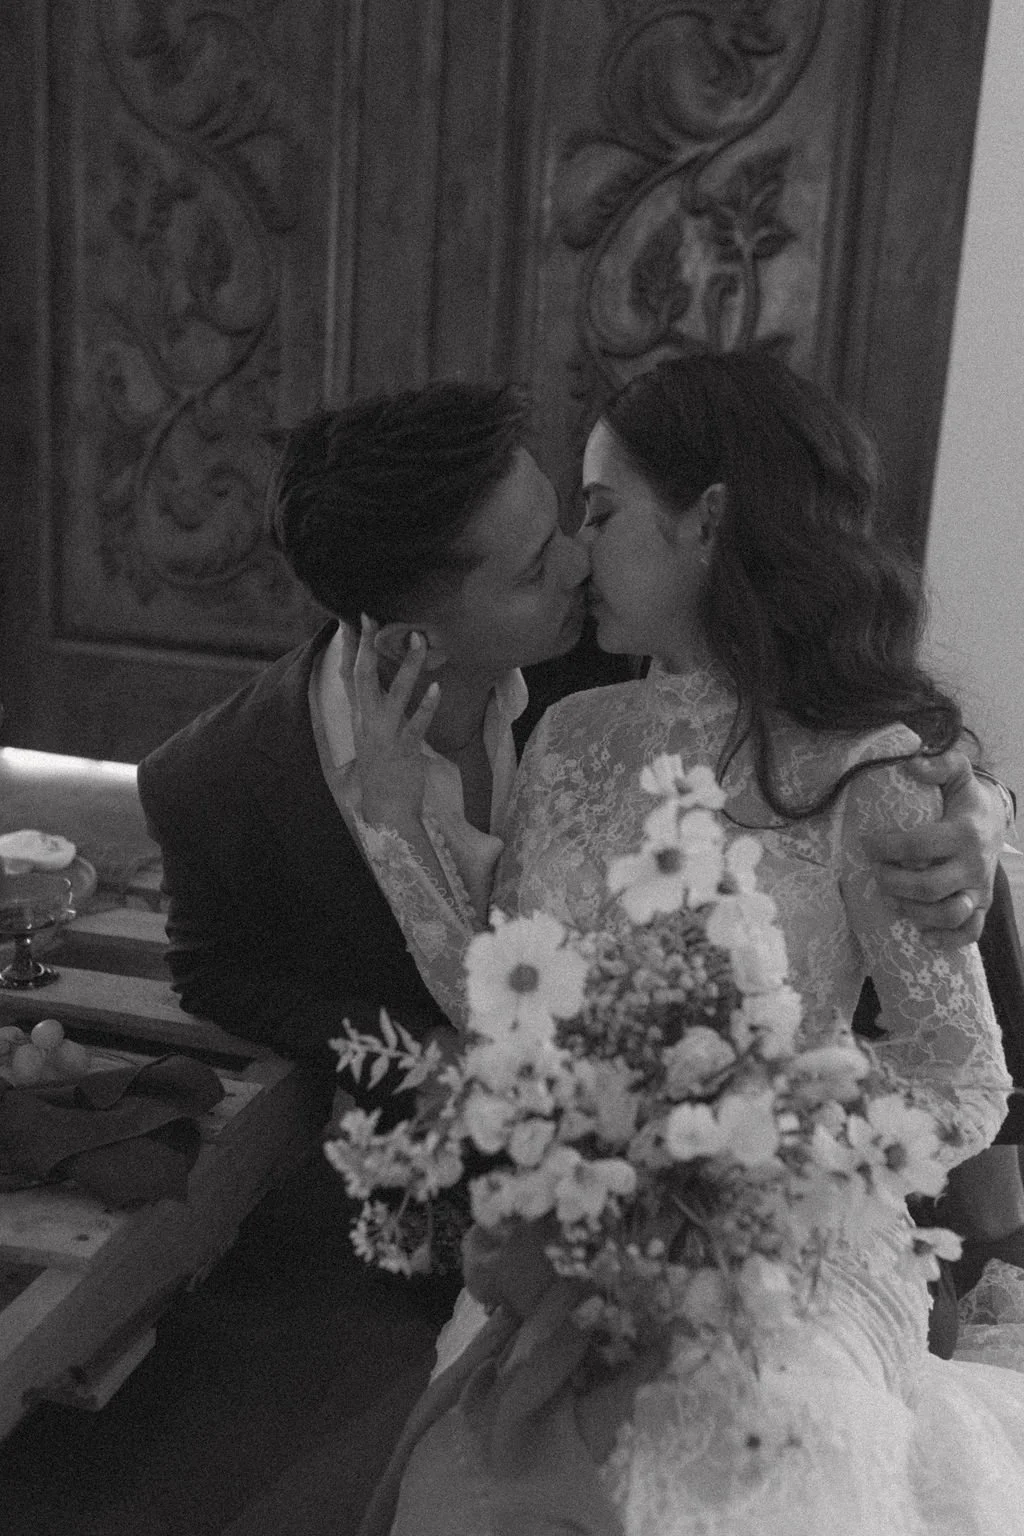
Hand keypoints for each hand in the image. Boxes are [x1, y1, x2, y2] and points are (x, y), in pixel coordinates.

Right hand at [341, 615, 440, 827]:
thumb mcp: (371, 735)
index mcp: (359, 716)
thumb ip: (374, 708)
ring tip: (419, 640)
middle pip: (364, 676)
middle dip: (367, 645)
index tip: (351, 618)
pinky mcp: (404, 750)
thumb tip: (379, 684)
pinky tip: (437, 688)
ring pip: (395, 694)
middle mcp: (367, 722)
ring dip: (407, 666)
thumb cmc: (382, 771)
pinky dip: (426, 706)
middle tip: (372, 616)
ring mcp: (385, 735)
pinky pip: (416, 725)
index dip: (350, 646)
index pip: (350, 674)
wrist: (386, 810)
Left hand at [864, 749, 1002, 946]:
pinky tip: (922, 934)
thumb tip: (911, 765)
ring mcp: (978, 889)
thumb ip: (939, 764)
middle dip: (893, 883)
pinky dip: (946, 939)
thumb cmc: (966, 799)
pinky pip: (969, 932)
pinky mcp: (982, 905)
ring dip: (914, 912)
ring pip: (948, 914)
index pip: (918, 845)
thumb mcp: (959, 773)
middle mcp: (973, 865)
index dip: (885, 847)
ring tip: (893, 899)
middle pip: (928, 887)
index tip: (867, 844)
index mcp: (964, 832)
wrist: (997, 820)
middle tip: (876, 873)